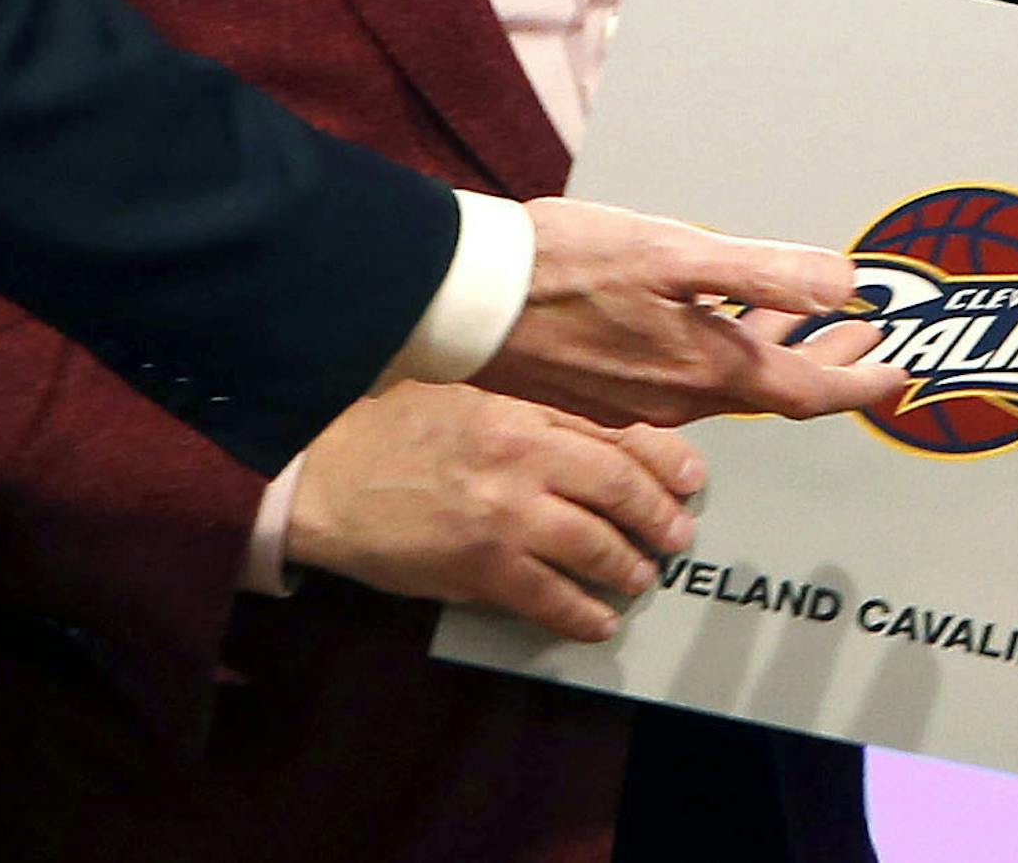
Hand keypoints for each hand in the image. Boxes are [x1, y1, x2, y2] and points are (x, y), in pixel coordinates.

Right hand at [288, 380, 703, 640]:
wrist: (326, 473)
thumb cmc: (392, 428)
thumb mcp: (470, 398)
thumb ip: (530, 413)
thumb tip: (591, 439)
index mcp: (521, 411)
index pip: (614, 434)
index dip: (663, 459)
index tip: (692, 476)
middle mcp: (523, 458)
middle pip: (618, 488)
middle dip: (658, 516)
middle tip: (677, 535)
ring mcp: (505, 516)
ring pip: (594, 545)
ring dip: (627, 566)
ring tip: (639, 576)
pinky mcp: (481, 568)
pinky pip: (550, 598)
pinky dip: (582, 613)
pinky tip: (598, 620)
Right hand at [474, 198, 905, 428]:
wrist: (470, 298)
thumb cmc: (565, 266)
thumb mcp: (674, 254)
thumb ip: (761, 270)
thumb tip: (842, 284)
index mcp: (704, 367)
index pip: (805, 393)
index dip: (858, 383)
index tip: (895, 375)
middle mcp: (676, 397)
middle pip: (773, 389)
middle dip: (828, 362)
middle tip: (868, 339)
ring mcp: (638, 396)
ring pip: (729, 381)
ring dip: (777, 351)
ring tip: (808, 321)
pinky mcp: (605, 385)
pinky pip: (686, 375)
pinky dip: (723, 349)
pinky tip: (721, 321)